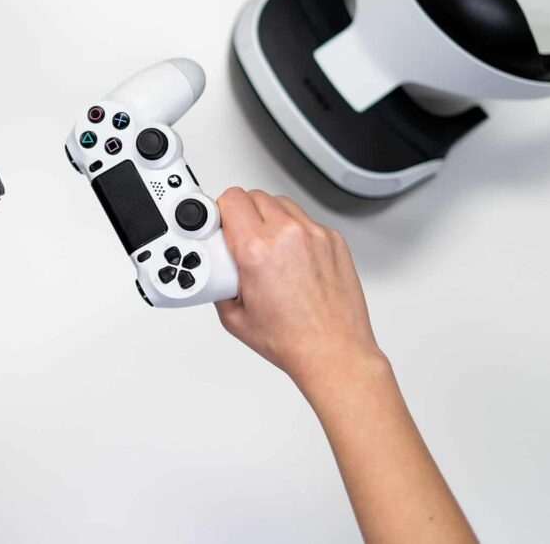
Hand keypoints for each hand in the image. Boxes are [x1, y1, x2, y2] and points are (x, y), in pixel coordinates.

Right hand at [214, 188, 382, 389]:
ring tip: (266, 249)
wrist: (333, 352)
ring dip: (268, 219)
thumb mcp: (234, 316)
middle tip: (239, 241)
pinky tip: (292, 258)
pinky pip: (306, 220)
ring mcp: (315, 235)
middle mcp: (288, 235)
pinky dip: (294, 232)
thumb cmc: (292, 340)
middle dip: (241, 215)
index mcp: (257, 250)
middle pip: (253, 196)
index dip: (220, 213)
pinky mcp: (333, 240)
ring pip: (280, 203)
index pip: (230, 199)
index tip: (219, 226)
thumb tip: (216, 267)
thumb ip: (219, 282)